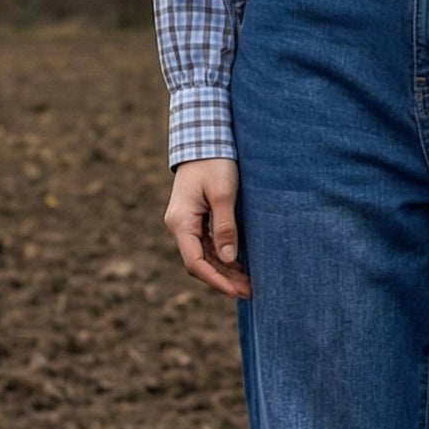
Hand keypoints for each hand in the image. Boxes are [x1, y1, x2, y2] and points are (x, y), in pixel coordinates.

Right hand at [164, 158, 250, 299]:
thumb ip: (225, 227)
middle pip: (199, 263)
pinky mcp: (194, 217)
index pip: (195, 263)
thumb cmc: (215, 162)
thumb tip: (228, 259)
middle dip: (223, 279)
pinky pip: (206, 244)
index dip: (216, 280)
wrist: (203, 137)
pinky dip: (221, 256)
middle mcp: (179, 225)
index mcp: (181, 222)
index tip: (237, 291)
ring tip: (248, 282)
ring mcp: (185, 222)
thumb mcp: (223, 193)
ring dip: (223, 270)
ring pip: (203, 255)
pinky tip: (238, 263)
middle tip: (250, 291)